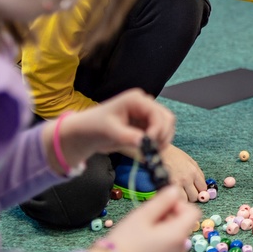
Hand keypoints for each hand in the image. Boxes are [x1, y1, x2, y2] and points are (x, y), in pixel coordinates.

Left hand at [53, 89, 174, 170]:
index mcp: (136, 100)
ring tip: (149, 152)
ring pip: (167, 126)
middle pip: (167, 118)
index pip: (157, 113)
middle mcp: (145, 104)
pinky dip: (158, 143)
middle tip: (152, 150)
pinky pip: (161, 133)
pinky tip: (148, 150)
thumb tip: (145, 143)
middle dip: (162, 135)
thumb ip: (127, 136)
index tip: (149, 145)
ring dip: (162, 140)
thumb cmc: (93, 127)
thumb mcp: (109, 131)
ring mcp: (147, 114)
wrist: (85, 133)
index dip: (157, 130)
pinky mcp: (147, 125)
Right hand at [95, 186, 198, 251]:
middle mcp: (181, 249)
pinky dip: (161, 239)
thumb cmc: (124, 241)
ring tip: (143, 229)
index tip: (160, 206)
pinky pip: (169, 246)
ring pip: (176, 234)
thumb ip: (163, 200)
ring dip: (164, 227)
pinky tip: (142, 241)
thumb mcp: (143, 215)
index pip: (193, 212)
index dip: (179, 204)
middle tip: (147, 217)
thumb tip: (175, 190)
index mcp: (179, 235)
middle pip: (184, 223)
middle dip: (170, 215)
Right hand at [160, 145, 206, 201]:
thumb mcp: (190, 161)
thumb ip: (198, 173)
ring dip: (184, 199)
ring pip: (184, 200)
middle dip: (193, 196)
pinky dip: (175, 198)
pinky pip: (174, 198)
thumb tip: (203, 185)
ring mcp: (175, 184)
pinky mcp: (166, 187)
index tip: (198, 191)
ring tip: (181, 193)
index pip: (203, 188)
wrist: (160, 152)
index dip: (201, 191)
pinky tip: (174, 193)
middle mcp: (186, 179)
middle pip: (194, 197)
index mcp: (193, 172)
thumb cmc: (174, 155)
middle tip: (189, 193)